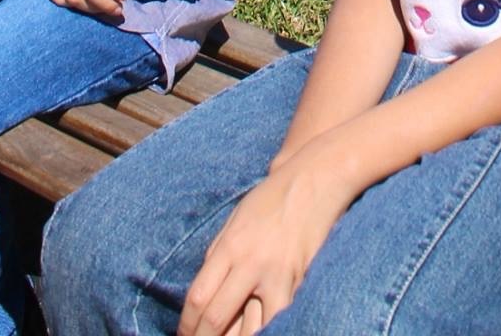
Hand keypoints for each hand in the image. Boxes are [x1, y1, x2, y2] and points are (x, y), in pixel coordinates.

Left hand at [177, 147, 351, 335]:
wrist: (316, 179)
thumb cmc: (271, 198)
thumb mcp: (235, 220)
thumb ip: (218, 256)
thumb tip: (204, 294)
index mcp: (230, 246)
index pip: (198, 298)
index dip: (187, 326)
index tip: (184, 335)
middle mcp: (251, 263)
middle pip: (217, 318)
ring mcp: (278, 275)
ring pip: (251, 330)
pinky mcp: (300, 282)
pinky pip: (280, 319)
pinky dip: (268, 330)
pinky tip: (260, 332)